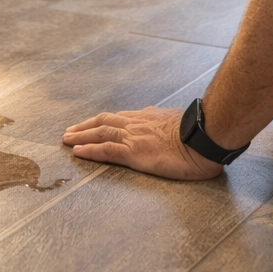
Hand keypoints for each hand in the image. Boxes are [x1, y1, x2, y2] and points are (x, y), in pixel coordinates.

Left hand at [61, 107, 223, 180]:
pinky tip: (77, 153)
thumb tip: (172, 132)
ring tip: (67, 140)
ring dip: (81, 136)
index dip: (104, 121)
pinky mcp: (134, 153)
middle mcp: (138, 124)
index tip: (93, 124)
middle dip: (85, 126)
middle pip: (104, 121)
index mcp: (150, 118)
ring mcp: (134, 137)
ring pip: (100, 132)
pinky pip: (105, 150)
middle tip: (70, 131)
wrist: (205, 137)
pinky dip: (89, 150)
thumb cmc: (201, 135)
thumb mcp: (183, 126)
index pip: (121, 118)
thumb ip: (171, 128)